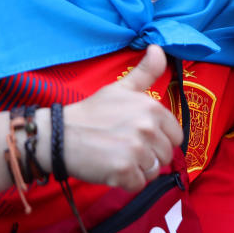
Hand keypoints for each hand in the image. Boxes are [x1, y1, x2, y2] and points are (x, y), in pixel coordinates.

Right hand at [63, 45, 182, 190]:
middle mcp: (148, 127)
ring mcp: (136, 149)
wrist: (57, 135)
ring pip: (154, 171)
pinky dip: (127, 183)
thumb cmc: (91, 112)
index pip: (175, 136)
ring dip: (138, 170)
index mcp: (152, 108)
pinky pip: (139, 184)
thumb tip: (158, 48)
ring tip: (118, 158)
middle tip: (125, 149)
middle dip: (148, 156)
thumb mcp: (120, 88)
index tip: (139, 137)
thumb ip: (145, 72)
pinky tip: (112, 170)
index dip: (159, 140)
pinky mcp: (124, 170)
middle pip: (165, 155)